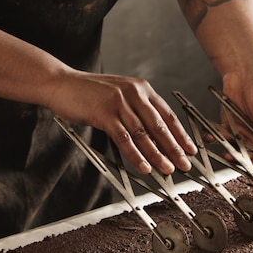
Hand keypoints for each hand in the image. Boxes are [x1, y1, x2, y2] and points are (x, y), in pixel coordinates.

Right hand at [49, 70, 196, 174]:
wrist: (62, 83)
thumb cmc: (89, 92)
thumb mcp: (119, 94)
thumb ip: (135, 108)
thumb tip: (153, 134)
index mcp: (141, 88)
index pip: (166, 113)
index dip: (180, 133)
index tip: (190, 149)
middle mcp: (134, 92)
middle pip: (159, 124)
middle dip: (174, 147)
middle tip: (185, 164)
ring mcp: (119, 102)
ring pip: (144, 133)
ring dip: (158, 154)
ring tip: (168, 169)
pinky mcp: (104, 112)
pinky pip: (124, 138)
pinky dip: (136, 154)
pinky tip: (144, 166)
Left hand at [218, 68, 252, 174]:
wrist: (244, 71)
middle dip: (249, 162)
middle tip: (241, 158)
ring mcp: (246, 135)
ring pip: (239, 153)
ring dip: (232, 154)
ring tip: (226, 152)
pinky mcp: (231, 129)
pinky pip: (224, 139)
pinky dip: (216, 140)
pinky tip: (211, 137)